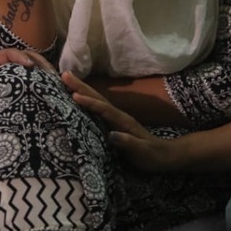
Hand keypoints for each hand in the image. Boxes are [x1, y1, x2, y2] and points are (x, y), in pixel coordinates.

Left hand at [0, 49, 56, 95]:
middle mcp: (8, 61)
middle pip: (28, 56)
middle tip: (52, 76)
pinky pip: (33, 75)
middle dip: (41, 63)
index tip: (29, 65)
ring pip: (34, 64)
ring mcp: (15, 68)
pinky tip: (52, 90)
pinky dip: (43, 80)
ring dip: (45, 71)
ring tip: (56, 84)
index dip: (21, 57)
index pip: (10, 54)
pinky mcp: (18, 77)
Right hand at [63, 71, 180, 172]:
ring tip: (67, 80)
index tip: (74, 96)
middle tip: (65, 74)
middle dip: (81, 87)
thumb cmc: (153, 156)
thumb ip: (128, 143)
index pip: (104, 109)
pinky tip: (78, 98)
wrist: (165, 155)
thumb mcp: (142, 152)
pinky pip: (97, 109)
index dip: (90, 103)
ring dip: (82, 89)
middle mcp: (119, 116)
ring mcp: (116, 118)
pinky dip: (86, 100)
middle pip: (98, 98)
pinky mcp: (113, 123)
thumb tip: (112, 135)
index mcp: (123, 121)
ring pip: (97, 100)